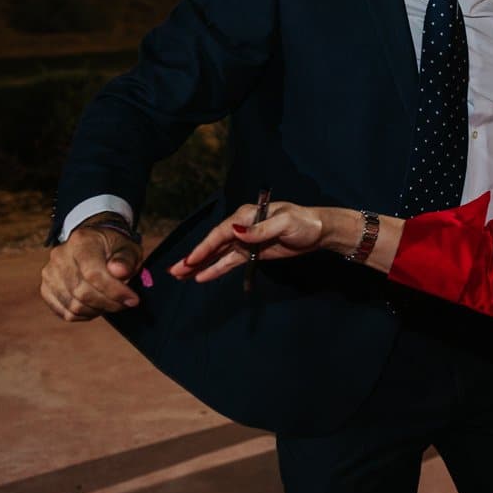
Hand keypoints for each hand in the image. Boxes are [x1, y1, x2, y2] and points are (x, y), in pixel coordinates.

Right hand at [40, 221, 141, 320]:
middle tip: (124, 303)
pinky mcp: (47, 288)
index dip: (115, 291)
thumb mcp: (128, 247)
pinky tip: (97, 306)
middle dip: (108, 303)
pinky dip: (84, 315)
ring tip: (111, 302)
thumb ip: (126, 259)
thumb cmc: (114, 248)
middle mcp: (60, 255)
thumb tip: (119, 271)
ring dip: (97, 310)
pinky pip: (65, 312)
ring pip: (73, 306)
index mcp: (81, 241)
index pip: (93, 274)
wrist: (96, 245)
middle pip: (82, 292)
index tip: (133, 299)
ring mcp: (50, 273)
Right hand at [170, 201, 341, 282]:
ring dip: (199, 265)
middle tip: (173, 271)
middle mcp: (241, 227)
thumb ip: (260, 229)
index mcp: (246, 215)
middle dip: (193, 258)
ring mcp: (245, 241)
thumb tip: (235, 231)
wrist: (319, 231)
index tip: (191, 260)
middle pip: (213, 244)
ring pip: (217, 255)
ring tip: (179, 275)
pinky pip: (229, 263)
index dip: (205, 247)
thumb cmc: (304, 222)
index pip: (220, 233)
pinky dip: (215, 269)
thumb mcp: (285, 223)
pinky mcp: (252, 253)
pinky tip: (201, 277)